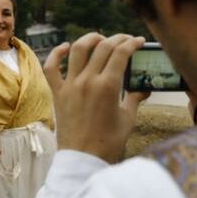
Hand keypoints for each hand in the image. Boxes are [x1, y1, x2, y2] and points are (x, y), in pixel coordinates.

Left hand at [43, 33, 146, 163]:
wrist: (82, 159)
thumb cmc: (108, 142)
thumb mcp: (128, 118)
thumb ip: (135, 98)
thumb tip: (144, 87)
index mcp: (108, 86)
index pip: (121, 53)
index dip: (132, 43)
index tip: (138, 41)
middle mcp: (88, 81)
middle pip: (103, 47)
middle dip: (117, 38)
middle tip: (125, 40)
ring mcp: (70, 85)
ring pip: (78, 50)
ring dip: (91, 39)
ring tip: (100, 39)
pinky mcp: (57, 92)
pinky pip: (52, 67)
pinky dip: (57, 53)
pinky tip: (66, 47)